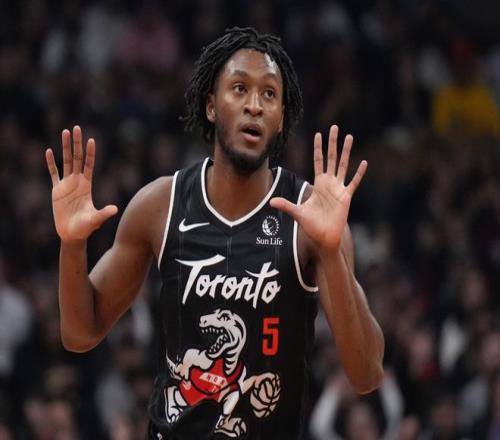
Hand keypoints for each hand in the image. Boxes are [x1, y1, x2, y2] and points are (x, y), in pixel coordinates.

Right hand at [45, 126, 117, 242]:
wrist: (72, 233)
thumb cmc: (86, 227)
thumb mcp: (96, 219)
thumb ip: (104, 213)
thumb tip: (115, 209)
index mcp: (87, 185)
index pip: (89, 165)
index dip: (90, 153)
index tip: (91, 140)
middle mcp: (77, 182)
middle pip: (77, 158)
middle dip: (77, 143)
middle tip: (77, 127)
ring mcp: (66, 185)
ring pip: (66, 161)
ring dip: (65, 147)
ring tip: (65, 132)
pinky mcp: (56, 190)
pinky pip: (53, 173)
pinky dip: (51, 163)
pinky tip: (49, 151)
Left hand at [270, 125, 366, 250]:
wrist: (324, 237)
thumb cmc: (312, 226)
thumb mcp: (297, 212)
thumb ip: (286, 205)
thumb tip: (270, 202)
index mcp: (318, 184)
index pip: (318, 161)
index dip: (318, 148)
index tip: (318, 134)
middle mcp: (329, 183)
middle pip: (331, 158)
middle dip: (332, 143)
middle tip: (334, 127)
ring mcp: (339, 189)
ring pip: (343, 165)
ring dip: (346, 152)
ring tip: (349, 137)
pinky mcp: (346, 197)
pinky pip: (354, 182)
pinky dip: (359, 173)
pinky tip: (364, 163)